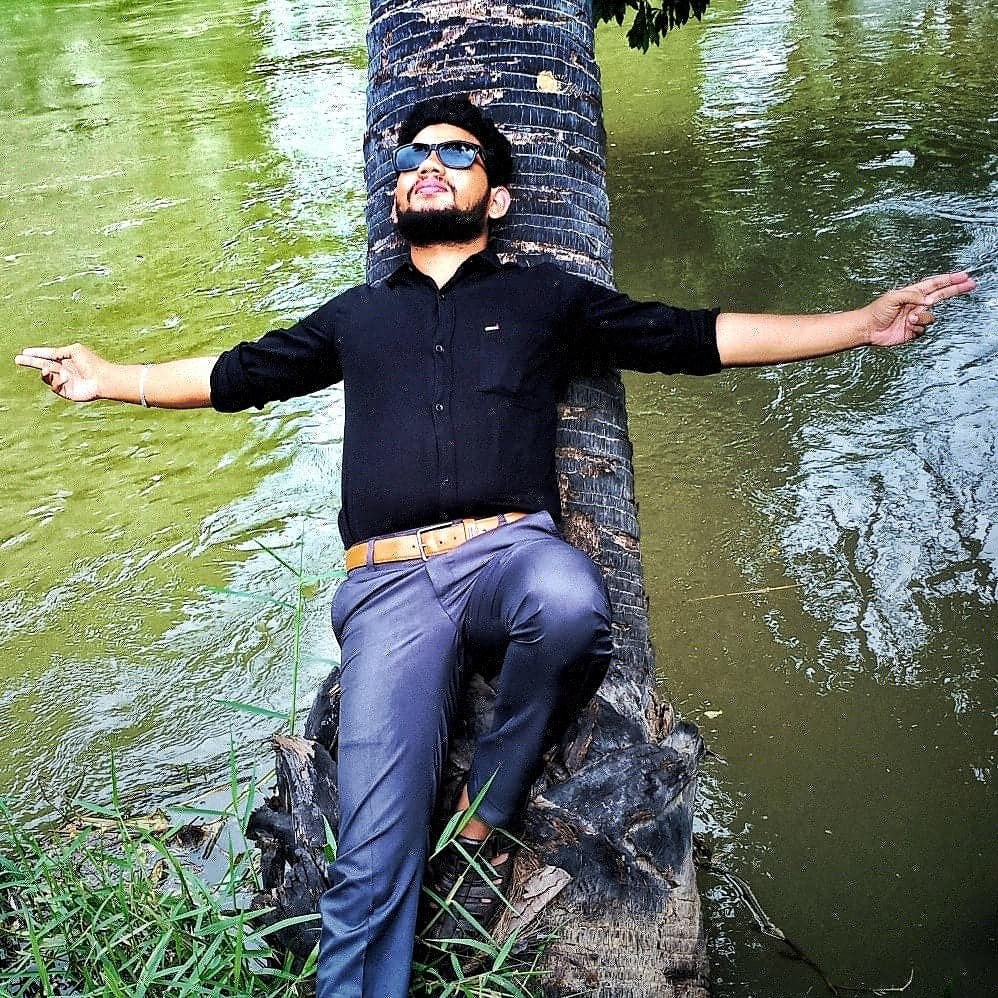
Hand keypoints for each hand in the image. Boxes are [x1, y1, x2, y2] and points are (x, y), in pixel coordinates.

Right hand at [14, 343, 106, 401]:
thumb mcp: (75, 350)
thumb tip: (50, 356)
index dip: (37, 353)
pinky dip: (57, 381)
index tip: (25, 351)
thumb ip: (60, 351)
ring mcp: (65, 381)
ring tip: (46, 369)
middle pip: (42, 365)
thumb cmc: (91, 363)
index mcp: (66, 358)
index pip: (48, 354)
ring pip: (46, 377)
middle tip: (18, 360)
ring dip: (44, 372)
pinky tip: (65, 378)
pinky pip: (54, 386)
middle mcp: (64, 369)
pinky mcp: (66, 392)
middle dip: (30, 362)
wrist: (102, 380)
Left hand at [863, 271, 977, 346]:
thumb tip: (928, 300)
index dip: (949, 280)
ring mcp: (916, 318)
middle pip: (942, 295)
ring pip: (932, 317)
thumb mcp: (893, 297)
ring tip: (909, 318)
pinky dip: (917, 328)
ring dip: (922, 317)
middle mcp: (917, 304)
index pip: (935, 284)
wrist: (868, 329)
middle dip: (956, 289)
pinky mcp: (913, 330)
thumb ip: (912, 296)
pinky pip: (924, 329)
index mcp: (913, 293)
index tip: (963, 276)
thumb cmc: (876, 311)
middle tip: (971, 284)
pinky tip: (907, 327)